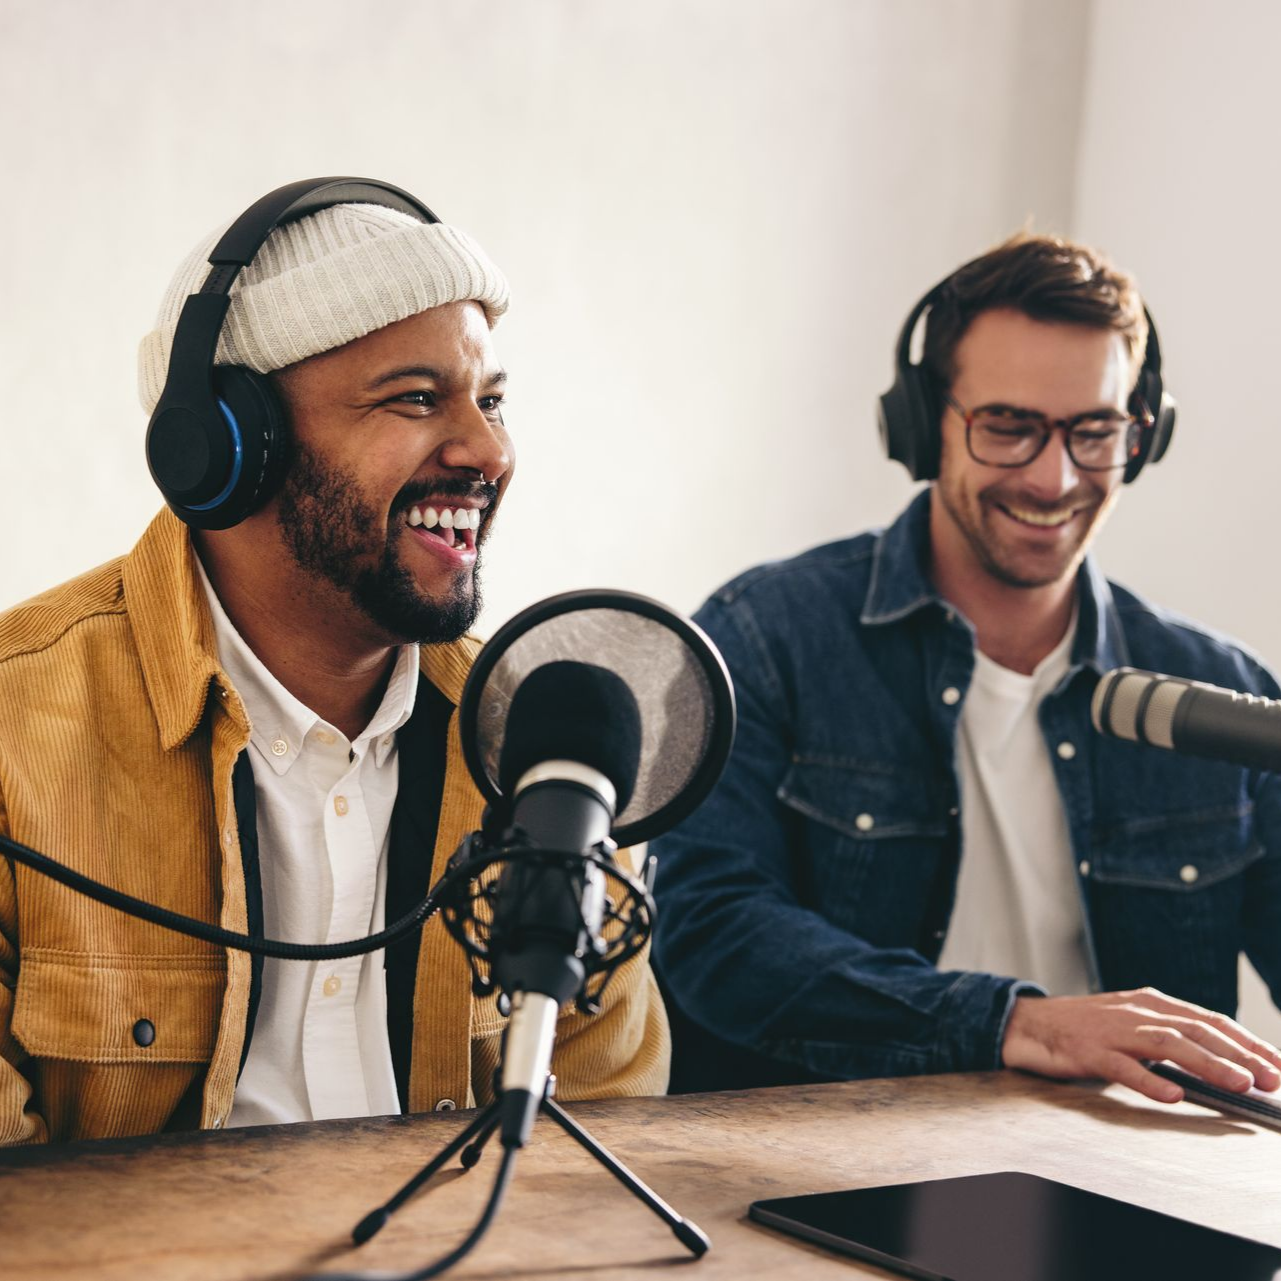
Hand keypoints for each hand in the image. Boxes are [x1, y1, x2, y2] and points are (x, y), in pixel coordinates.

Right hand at [1001, 988, 1280, 1102]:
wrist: (1025, 1023)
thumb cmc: (1081, 1029)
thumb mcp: (1129, 1024)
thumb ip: (1167, 1036)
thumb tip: (1218, 1061)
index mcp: (1149, 1003)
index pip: (1209, 1020)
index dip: (1247, 1042)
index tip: (1278, 1065)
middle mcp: (1136, 1012)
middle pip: (1196, 1029)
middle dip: (1240, 1054)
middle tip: (1272, 1078)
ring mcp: (1112, 1031)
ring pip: (1168, 1043)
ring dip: (1208, 1063)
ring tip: (1240, 1084)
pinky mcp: (1088, 1051)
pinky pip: (1123, 1066)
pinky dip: (1149, 1080)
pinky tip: (1172, 1094)